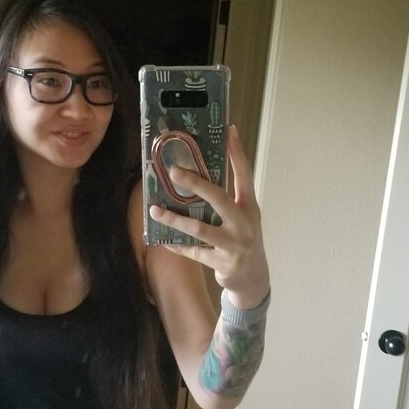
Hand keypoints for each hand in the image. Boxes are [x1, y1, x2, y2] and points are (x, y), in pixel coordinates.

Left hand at [149, 125, 269, 308]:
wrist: (254, 278)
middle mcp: (244, 224)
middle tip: (173, 171)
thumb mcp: (243, 216)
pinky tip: (162, 239)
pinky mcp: (220, 263)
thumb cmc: (243, 239)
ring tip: (155, 210)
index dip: (237, 153)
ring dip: (174, 219)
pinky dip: (177, 245)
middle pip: (219, 198)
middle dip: (196, 183)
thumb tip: (199, 171)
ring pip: (200, 229)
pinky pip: (193, 252)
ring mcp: (233, 245)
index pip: (245, 175)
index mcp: (250, 207)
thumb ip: (228, 197)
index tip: (228, 130)